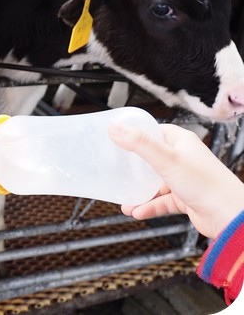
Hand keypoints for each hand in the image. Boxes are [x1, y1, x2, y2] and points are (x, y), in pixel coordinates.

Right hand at [108, 122, 243, 238]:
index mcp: (182, 142)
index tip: (116, 139)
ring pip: (155, 183)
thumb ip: (139, 143)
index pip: (154, 132)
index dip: (136, 135)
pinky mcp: (186, 199)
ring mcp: (185, 180)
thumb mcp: (166, 159)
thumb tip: (114, 128)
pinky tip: (137, 212)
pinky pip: (162, 202)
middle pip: (152, 158)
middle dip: (133, 167)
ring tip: (124, 200)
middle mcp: (183, 159)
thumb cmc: (205, 184)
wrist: (229, 216)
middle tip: (116, 169)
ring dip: (139, 192)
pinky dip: (149, 207)